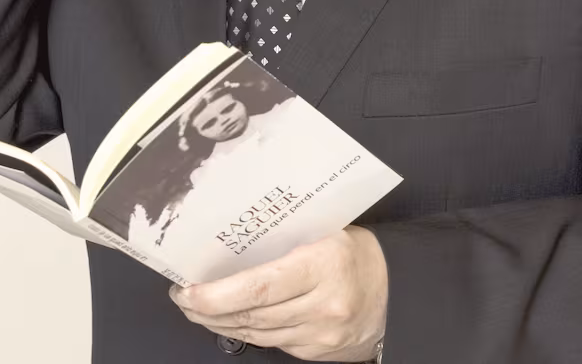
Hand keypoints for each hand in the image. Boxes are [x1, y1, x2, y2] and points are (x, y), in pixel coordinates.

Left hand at [170, 226, 386, 360]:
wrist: (398, 291)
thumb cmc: (357, 252)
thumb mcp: (327, 229)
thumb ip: (287, 235)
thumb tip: (232, 233)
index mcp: (324, 263)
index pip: (260, 287)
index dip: (218, 294)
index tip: (188, 289)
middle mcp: (324, 304)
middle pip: (252, 314)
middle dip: (208, 308)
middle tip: (182, 296)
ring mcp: (321, 335)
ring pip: (257, 333)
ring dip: (220, 323)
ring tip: (197, 308)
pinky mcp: (318, 353)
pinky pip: (272, 343)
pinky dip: (247, 331)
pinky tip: (230, 320)